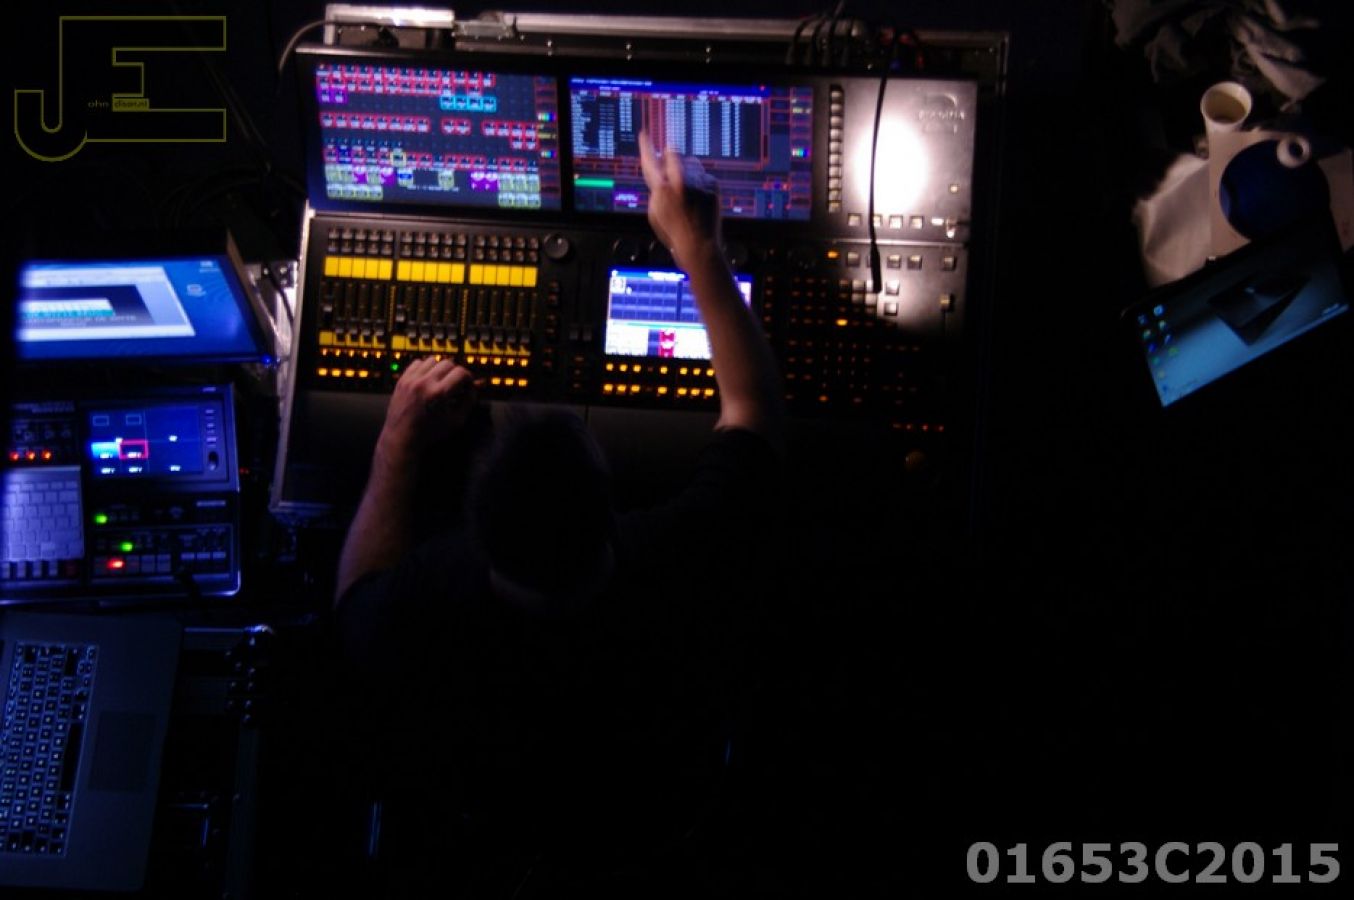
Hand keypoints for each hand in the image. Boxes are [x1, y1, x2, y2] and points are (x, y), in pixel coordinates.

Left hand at [376, 358, 475, 462]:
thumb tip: (474, 387)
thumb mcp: (456, 421)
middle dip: (456, 372)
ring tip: (441, 380)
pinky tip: (428, 378)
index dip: (468, 377)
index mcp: (439, 394)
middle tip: (456, 383)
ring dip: (440, 368)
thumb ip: (469, 401)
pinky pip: (417, 363)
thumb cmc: (430, 432)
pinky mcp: (402, 380)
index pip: (461, 372)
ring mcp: (411, 380)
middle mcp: (425, 383)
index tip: (467, 384)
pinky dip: (425, 367)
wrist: (402, 437)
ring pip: (433, 360)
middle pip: (448, 363)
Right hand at [637, 128, 720, 269]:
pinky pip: (704, 175)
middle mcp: (679, 182)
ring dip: (687, 170)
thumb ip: (656, 190)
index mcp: (661, 189)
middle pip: (673, 152)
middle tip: (670, 160)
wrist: (698, 245)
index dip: (646, 146)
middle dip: (670, 154)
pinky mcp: (711, 185)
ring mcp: (697, 182)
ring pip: (690, 162)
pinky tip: (699, 198)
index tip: (645, 135)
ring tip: (687, 189)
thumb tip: (659, 172)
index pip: (650, 159)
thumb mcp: (655, 213)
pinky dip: (700, 183)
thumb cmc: (674, 233)